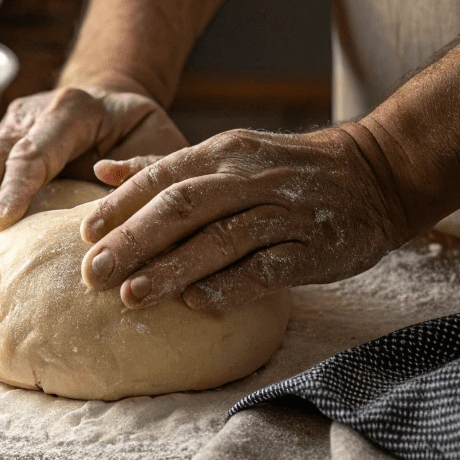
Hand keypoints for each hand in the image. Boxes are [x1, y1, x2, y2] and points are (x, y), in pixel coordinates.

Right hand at [0, 86, 186, 275]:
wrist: (112, 105)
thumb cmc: (140, 134)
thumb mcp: (160, 144)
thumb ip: (146, 170)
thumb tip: (112, 195)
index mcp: (72, 109)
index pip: (35, 149)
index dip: (15, 187)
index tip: (0, 225)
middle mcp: (29, 114)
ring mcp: (3, 130)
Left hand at [79, 126, 409, 311]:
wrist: (377, 172)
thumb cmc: (286, 170)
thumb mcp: (226, 155)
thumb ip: (164, 167)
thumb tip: (102, 173)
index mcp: (223, 154)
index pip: (162, 177)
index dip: (121, 206)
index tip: (83, 235)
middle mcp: (248, 178)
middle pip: (182, 207)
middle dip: (133, 240)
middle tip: (93, 273)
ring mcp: (283, 213)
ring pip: (220, 239)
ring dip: (172, 269)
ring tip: (131, 297)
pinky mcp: (312, 248)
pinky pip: (267, 268)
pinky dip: (231, 286)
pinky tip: (197, 306)